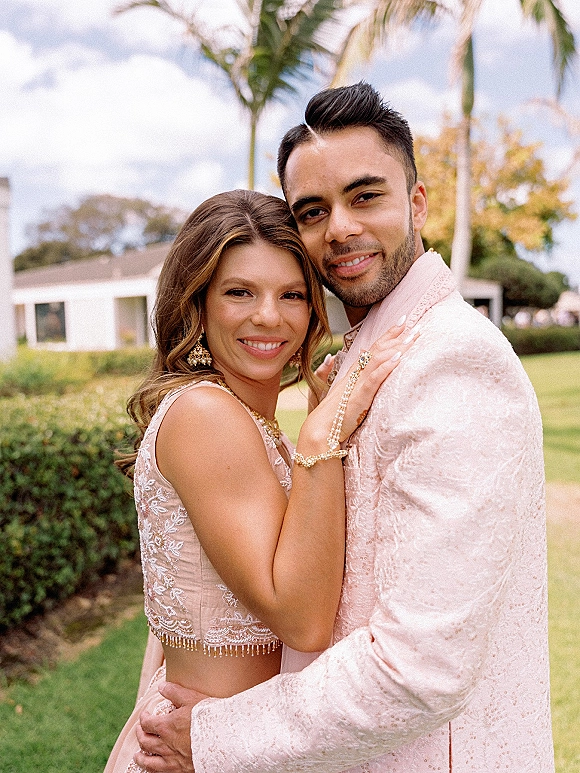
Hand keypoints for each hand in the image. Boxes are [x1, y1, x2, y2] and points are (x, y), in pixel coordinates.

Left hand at [133, 681, 207, 772]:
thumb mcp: (191, 698)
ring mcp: (172, 760)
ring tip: (138, 755)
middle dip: (140, 735)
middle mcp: (166, 745)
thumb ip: (174, 692)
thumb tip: (161, 687)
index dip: (143, 718)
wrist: (224, 739)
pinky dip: (152, 770)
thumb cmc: (208, 717)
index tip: (145, 715)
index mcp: (167, 726)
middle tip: (140, 731)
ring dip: (141, 757)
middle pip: (145, 742)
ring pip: (149, 761)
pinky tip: (153, 769)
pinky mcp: (180, 771)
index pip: (147, 723)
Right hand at [308, 320, 417, 444]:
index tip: (401, 323)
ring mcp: (358, 384)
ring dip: (396, 347)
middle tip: (414, 325)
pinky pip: (374, 378)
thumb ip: (344, 378)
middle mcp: (356, 374)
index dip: (387, 335)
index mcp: (353, 374)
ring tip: (412, 337)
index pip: (372, 349)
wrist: (320, 429)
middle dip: (396, 336)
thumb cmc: (331, 415)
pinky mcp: (360, 396)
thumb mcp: (343, 394)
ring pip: (378, 359)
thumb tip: (334, 359)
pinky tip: (398, 358)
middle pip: (377, 350)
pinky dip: (386, 367)